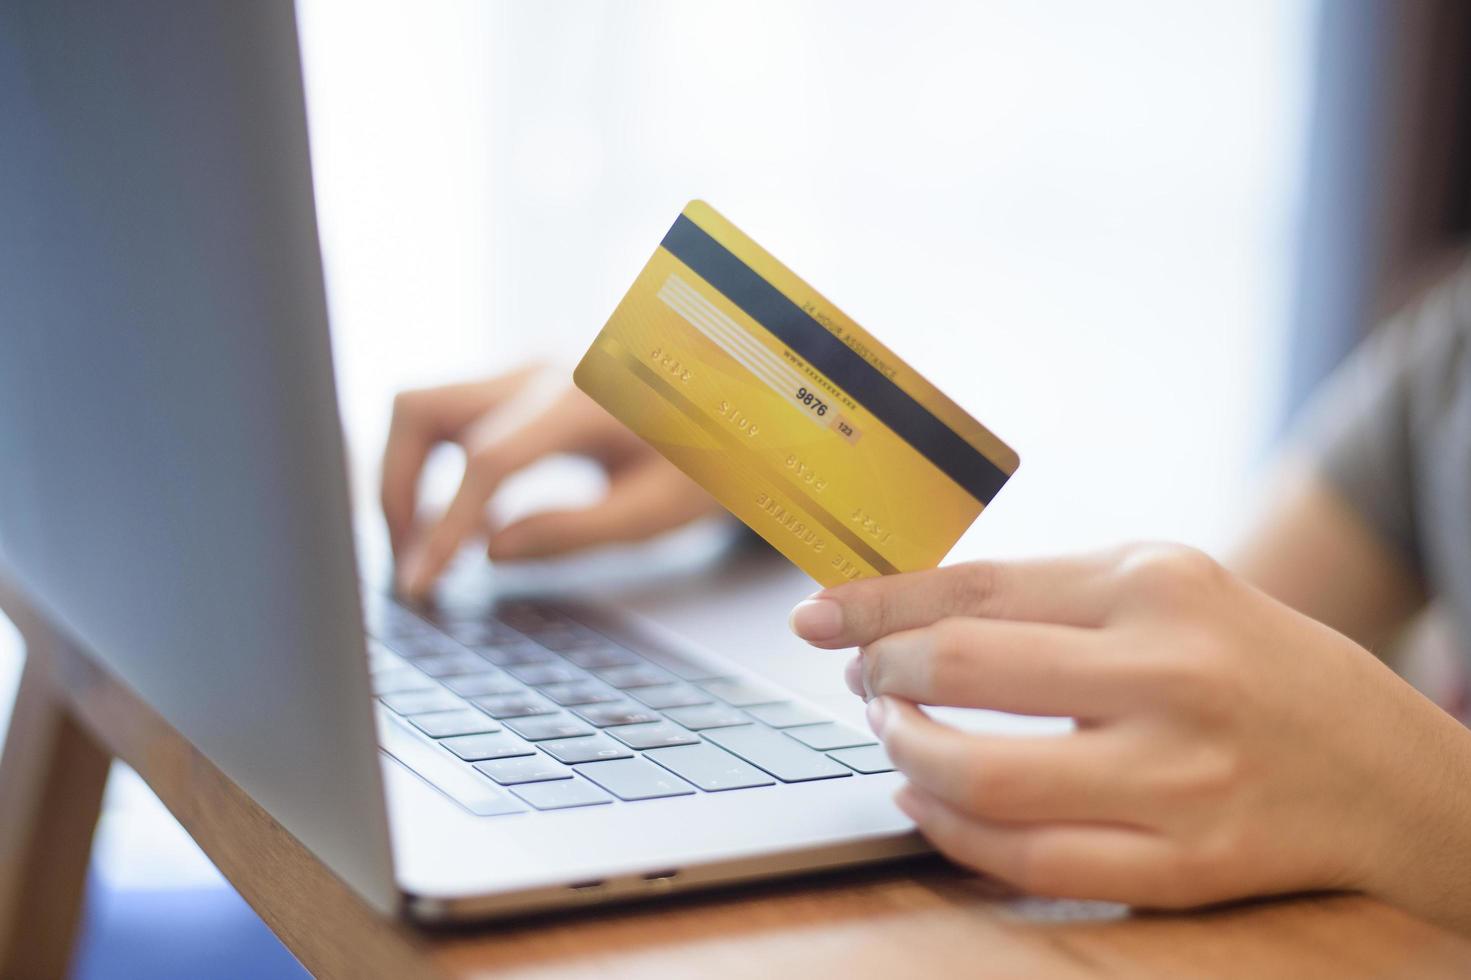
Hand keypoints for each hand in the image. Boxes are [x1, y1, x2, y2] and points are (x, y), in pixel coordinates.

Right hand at [382, 365, 719, 597]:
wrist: (741, 398)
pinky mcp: (521, 382)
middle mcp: (543, 369)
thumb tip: (489, 552)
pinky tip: (463, 526)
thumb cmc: (709, 456)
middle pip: (420, 409)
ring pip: (422, 406)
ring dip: (405, 475)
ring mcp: (526, 368)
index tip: (421, 585)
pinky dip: (436, 468)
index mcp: (584, 401)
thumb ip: (573, 532)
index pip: (486, 460)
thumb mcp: (659, 511)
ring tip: (425, 551)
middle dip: (395, 488)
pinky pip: (452, 417)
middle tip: (410, 565)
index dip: (444, 527)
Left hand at [789, 545, 1470, 928]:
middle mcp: (1170, 672)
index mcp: (1157, 585)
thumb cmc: (1249, 662)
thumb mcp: (1166, 589)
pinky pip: (1030, 860)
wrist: (1383, 769)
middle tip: (863, 681)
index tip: (816, 618)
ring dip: (905, 756)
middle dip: (883, 675)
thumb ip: (1047, 597)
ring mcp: (1179, 778)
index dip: (877, 604)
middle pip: (964, 668)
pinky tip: (925, 801)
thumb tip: (903, 612)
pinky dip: (951, 833)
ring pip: (982, 777)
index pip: (977, 587)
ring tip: (890, 738)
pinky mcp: (1185, 867)